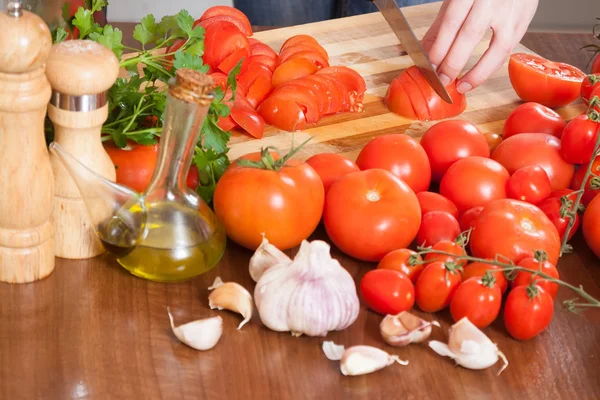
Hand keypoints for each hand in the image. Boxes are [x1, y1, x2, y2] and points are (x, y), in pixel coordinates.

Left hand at [421, 0, 538, 93]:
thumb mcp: (455, 1)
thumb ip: (440, 27)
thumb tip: (424, 54)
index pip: (452, 23)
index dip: (440, 48)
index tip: (429, 67)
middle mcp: (492, 0)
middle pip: (470, 35)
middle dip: (453, 62)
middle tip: (441, 80)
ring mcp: (511, 11)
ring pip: (496, 48)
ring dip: (477, 72)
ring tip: (460, 86)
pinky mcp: (524, 22)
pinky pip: (507, 51)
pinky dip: (491, 67)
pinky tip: (477, 77)